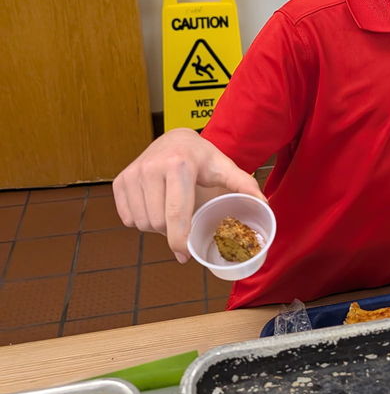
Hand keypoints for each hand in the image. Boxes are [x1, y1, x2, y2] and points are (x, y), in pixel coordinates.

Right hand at [113, 128, 263, 262]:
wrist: (176, 139)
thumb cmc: (203, 158)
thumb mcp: (225, 168)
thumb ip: (245, 185)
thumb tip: (264, 205)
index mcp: (178, 165)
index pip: (175, 215)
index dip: (179, 241)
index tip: (185, 254)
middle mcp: (151, 167)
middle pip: (158, 223)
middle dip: (171, 231)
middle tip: (184, 221)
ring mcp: (133, 173)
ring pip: (141, 223)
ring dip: (156, 226)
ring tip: (170, 209)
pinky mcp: (120, 180)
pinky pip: (127, 218)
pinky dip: (140, 219)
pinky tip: (154, 205)